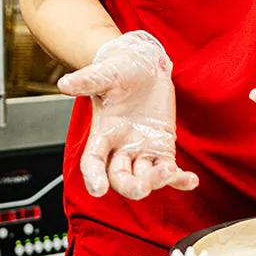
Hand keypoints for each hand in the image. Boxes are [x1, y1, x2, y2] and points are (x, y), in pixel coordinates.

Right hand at [57, 31, 198, 200]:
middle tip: (142, 188)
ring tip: (170, 170)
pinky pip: (170, 170)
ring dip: (157, 179)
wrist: (144, 66)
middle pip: (121, 177)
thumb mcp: (106, 73)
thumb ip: (88, 81)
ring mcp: (142, 150)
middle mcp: (120, 147)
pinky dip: (180, 180)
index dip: (93, 176)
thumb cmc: (121, 69)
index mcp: (103, 133)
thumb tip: (64, 83)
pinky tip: (191, 181)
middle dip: (130, 186)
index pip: (93, 161)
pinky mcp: (162, 148)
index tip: (98, 189)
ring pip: (146, 176)